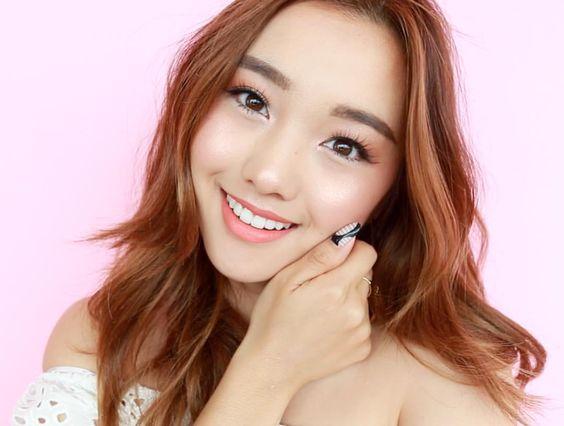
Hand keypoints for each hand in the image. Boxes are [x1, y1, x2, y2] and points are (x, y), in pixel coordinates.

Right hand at [237, 222, 376, 390]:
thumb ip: (320, 256)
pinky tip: (325, 329)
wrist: (272, 367)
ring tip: (319, 312)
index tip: (332, 259)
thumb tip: (348, 236)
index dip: (351, 250)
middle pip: (366, 275)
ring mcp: (361, 332)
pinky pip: (363, 322)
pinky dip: (349, 321)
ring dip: (347, 298)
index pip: (367, 254)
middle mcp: (356, 311)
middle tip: (318, 288)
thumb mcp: (286, 279)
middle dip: (346, 275)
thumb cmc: (273, 319)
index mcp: (337, 289)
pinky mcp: (362, 348)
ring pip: (364, 298)